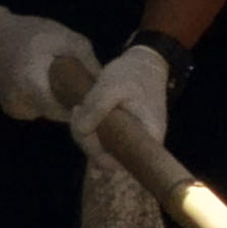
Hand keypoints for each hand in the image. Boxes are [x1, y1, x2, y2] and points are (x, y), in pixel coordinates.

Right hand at [0, 5, 97, 122]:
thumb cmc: (30, 34)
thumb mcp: (65, 38)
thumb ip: (87, 59)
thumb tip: (104, 82)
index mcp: (32, 85)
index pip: (62, 112)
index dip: (78, 108)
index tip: (91, 97)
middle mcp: (20, 102)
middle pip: (56, 113)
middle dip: (69, 103)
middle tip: (78, 85)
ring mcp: (13, 108)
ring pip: (46, 112)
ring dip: (55, 101)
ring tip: (59, 81)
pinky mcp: (10, 109)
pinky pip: (35, 110)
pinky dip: (42, 100)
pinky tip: (43, 84)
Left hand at [70, 41, 171, 157]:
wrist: (144, 64)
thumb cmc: (133, 75)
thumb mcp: (112, 86)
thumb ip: (96, 109)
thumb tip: (81, 131)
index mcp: (148, 138)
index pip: (121, 164)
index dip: (98, 154)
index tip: (87, 130)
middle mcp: (142, 146)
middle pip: (107, 158)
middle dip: (86, 138)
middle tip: (78, 111)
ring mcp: (132, 141)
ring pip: (101, 149)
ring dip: (85, 132)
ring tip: (81, 107)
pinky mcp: (123, 135)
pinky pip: (102, 141)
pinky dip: (89, 129)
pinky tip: (84, 111)